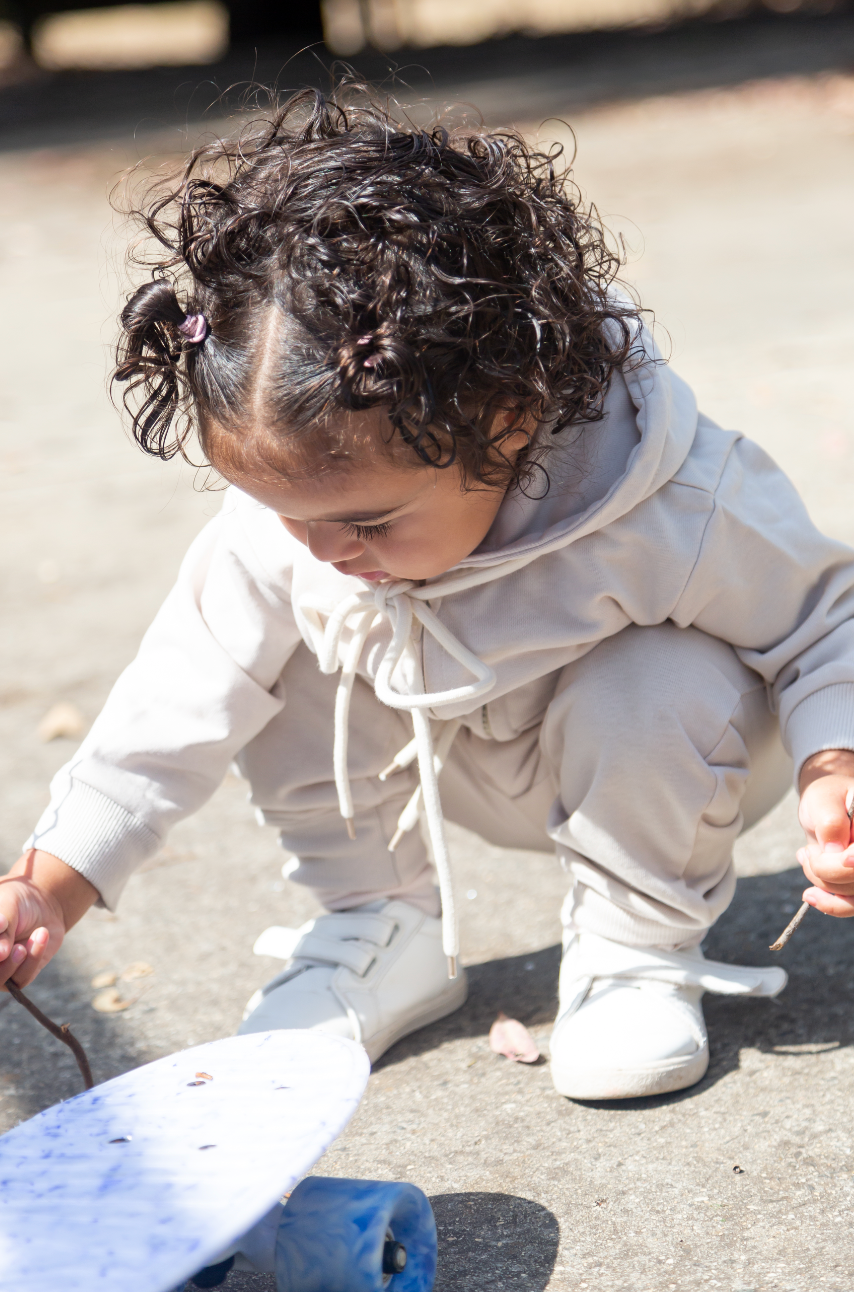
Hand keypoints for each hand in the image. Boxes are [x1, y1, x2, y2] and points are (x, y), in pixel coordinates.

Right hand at [0, 850, 97, 988]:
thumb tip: (0, 952)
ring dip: (16, 961)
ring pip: (0, 980)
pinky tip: (42, 934)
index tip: (4, 930)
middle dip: (0, 963)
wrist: (44, 904)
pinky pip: (22, 979)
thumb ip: (0, 924)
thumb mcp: (7, 905)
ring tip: (33, 936)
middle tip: (15, 948)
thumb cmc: (17, 901)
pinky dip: (33, 957)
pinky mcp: (18, 976)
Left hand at [797, 750, 853, 916]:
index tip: (843, 858)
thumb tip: (834, 849)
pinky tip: (811, 895)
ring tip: (807, 858)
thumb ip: (831, 821)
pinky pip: (851, 906)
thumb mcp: (824, 799)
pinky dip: (829, 904)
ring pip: (852, 893)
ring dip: (821, 881)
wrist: (826, 807)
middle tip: (807, 853)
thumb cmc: (828, 798)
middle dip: (826, 869)